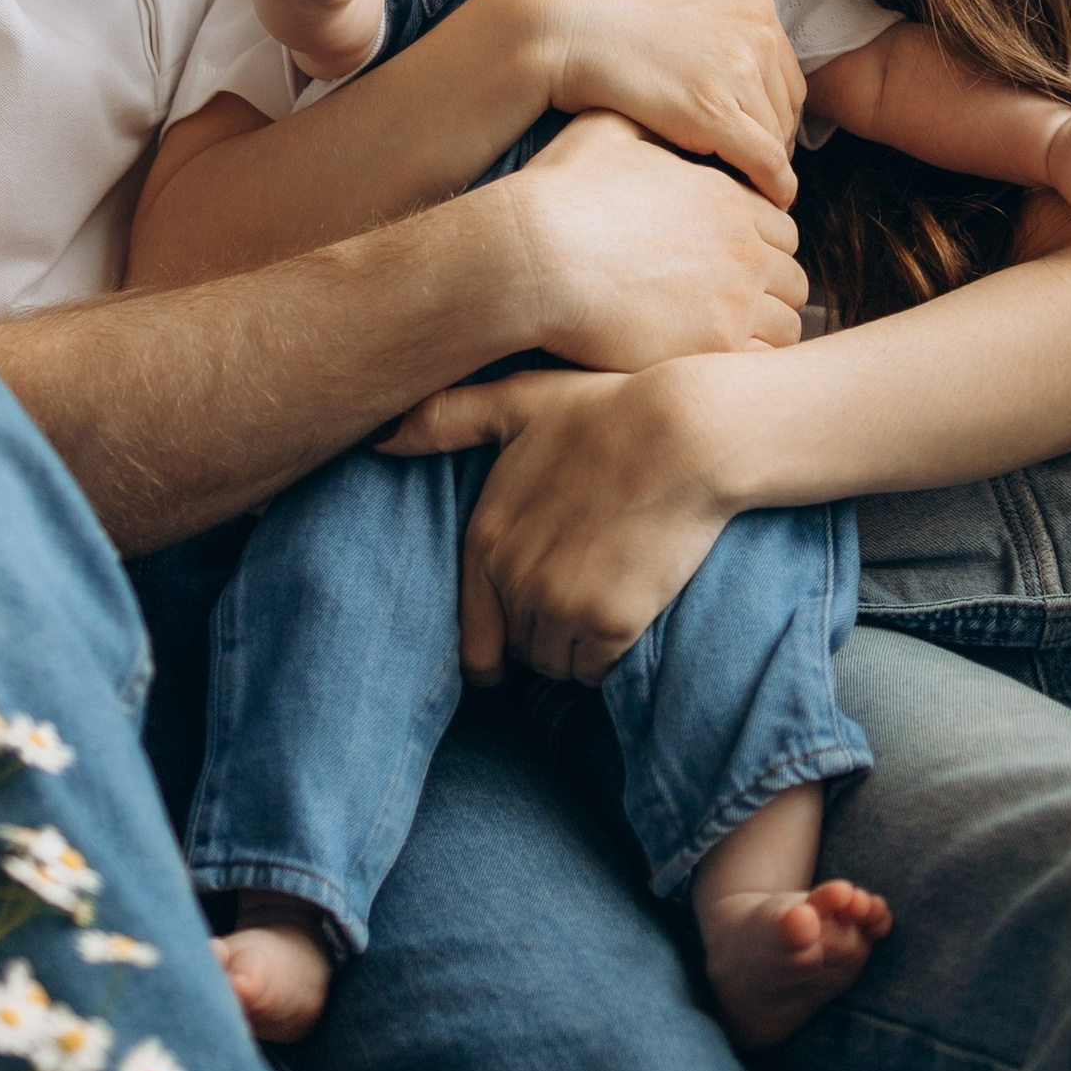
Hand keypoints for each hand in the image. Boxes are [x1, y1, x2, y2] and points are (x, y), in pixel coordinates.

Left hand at [382, 359, 733, 683]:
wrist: (689, 432)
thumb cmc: (608, 409)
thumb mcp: (521, 400)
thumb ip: (448, 418)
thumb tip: (380, 438)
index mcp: (485, 536)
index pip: (472, 632)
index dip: (496, 639)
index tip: (517, 636)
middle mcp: (514, 578)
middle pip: (517, 648)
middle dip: (540, 634)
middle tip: (576, 598)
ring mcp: (561, 604)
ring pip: (555, 664)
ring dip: (574, 649)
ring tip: (602, 603)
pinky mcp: (611, 622)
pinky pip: (596, 670)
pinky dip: (608, 656)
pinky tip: (626, 615)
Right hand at [506, 110, 803, 369]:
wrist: (533, 258)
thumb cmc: (559, 196)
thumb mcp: (604, 132)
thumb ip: (645, 122)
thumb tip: (654, 110)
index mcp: (725, 198)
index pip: (782, 228)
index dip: (761, 247)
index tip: (734, 266)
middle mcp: (742, 247)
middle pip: (791, 277)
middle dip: (769, 291)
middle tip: (735, 307)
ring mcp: (735, 299)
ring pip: (788, 323)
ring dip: (764, 330)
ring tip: (728, 339)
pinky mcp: (717, 346)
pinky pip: (764, 363)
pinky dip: (748, 364)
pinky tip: (715, 362)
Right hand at [509, 0, 804, 202]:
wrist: (561, 20)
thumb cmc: (605, 13)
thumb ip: (717, 22)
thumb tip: (731, 59)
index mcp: (753, 1)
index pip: (785, 72)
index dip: (772, 111)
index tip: (756, 136)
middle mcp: (757, 30)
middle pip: (786, 107)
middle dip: (771, 140)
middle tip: (749, 169)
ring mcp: (740, 70)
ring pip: (778, 138)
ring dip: (764, 165)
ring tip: (740, 185)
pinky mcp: (715, 112)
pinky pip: (767, 163)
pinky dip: (773, 187)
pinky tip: (765, 200)